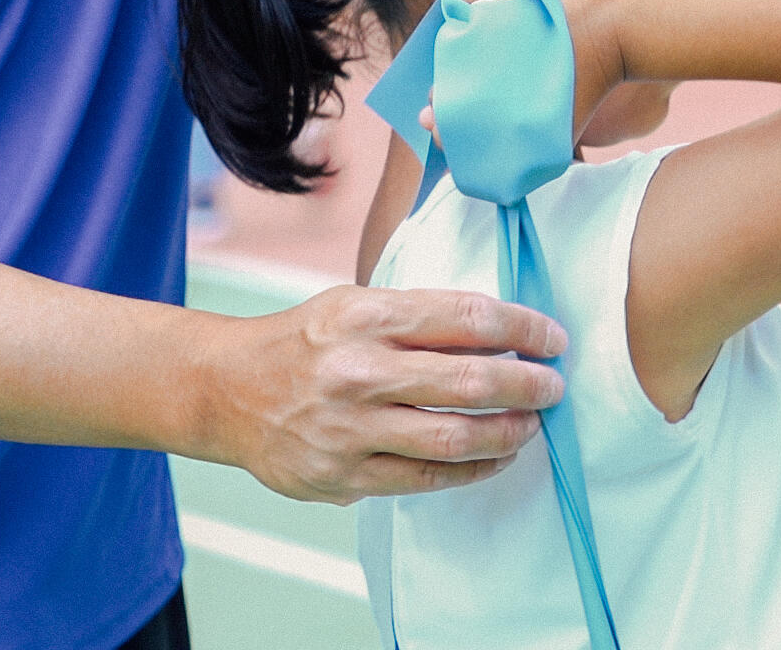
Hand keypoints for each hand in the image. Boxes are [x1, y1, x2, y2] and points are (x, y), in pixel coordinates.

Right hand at [189, 283, 566, 504]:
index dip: (523, 328)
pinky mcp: (341, 475)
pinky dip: (471, 468)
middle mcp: (357, 371)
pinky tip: (493, 456)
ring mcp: (348, 428)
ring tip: (530, 424)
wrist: (225, 390)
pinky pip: (426, 478)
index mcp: (366, 316)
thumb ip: (423, 315)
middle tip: (555, 387)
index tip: (553, 339)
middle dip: (528, 385)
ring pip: (455, 436)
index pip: (468, 317)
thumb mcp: (357, 304)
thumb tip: (505, 332)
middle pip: (471, 380)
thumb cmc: (306, 341)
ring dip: (508, 432)